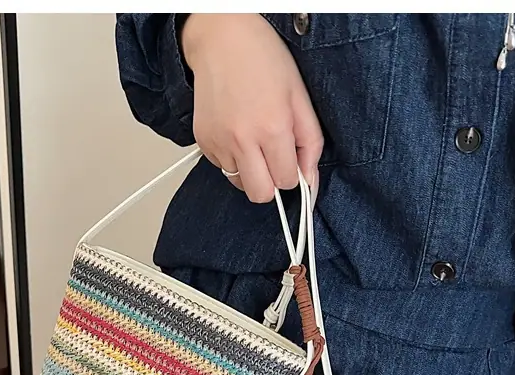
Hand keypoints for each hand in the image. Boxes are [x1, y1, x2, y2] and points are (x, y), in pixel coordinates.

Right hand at [181, 13, 322, 202]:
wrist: (221, 38)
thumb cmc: (262, 59)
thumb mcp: (300, 98)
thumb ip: (310, 144)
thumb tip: (310, 179)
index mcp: (272, 128)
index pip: (286, 182)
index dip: (292, 175)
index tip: (291, 162)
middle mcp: (242, 140)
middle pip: (260, 195)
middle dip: (271, 184)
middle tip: (273, 161)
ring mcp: (219, 143)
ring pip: (239, 183)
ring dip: (250, 170)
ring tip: (252, 140)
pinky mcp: (203, 142)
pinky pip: (222, 168)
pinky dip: (232, 158)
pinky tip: (236, 132)